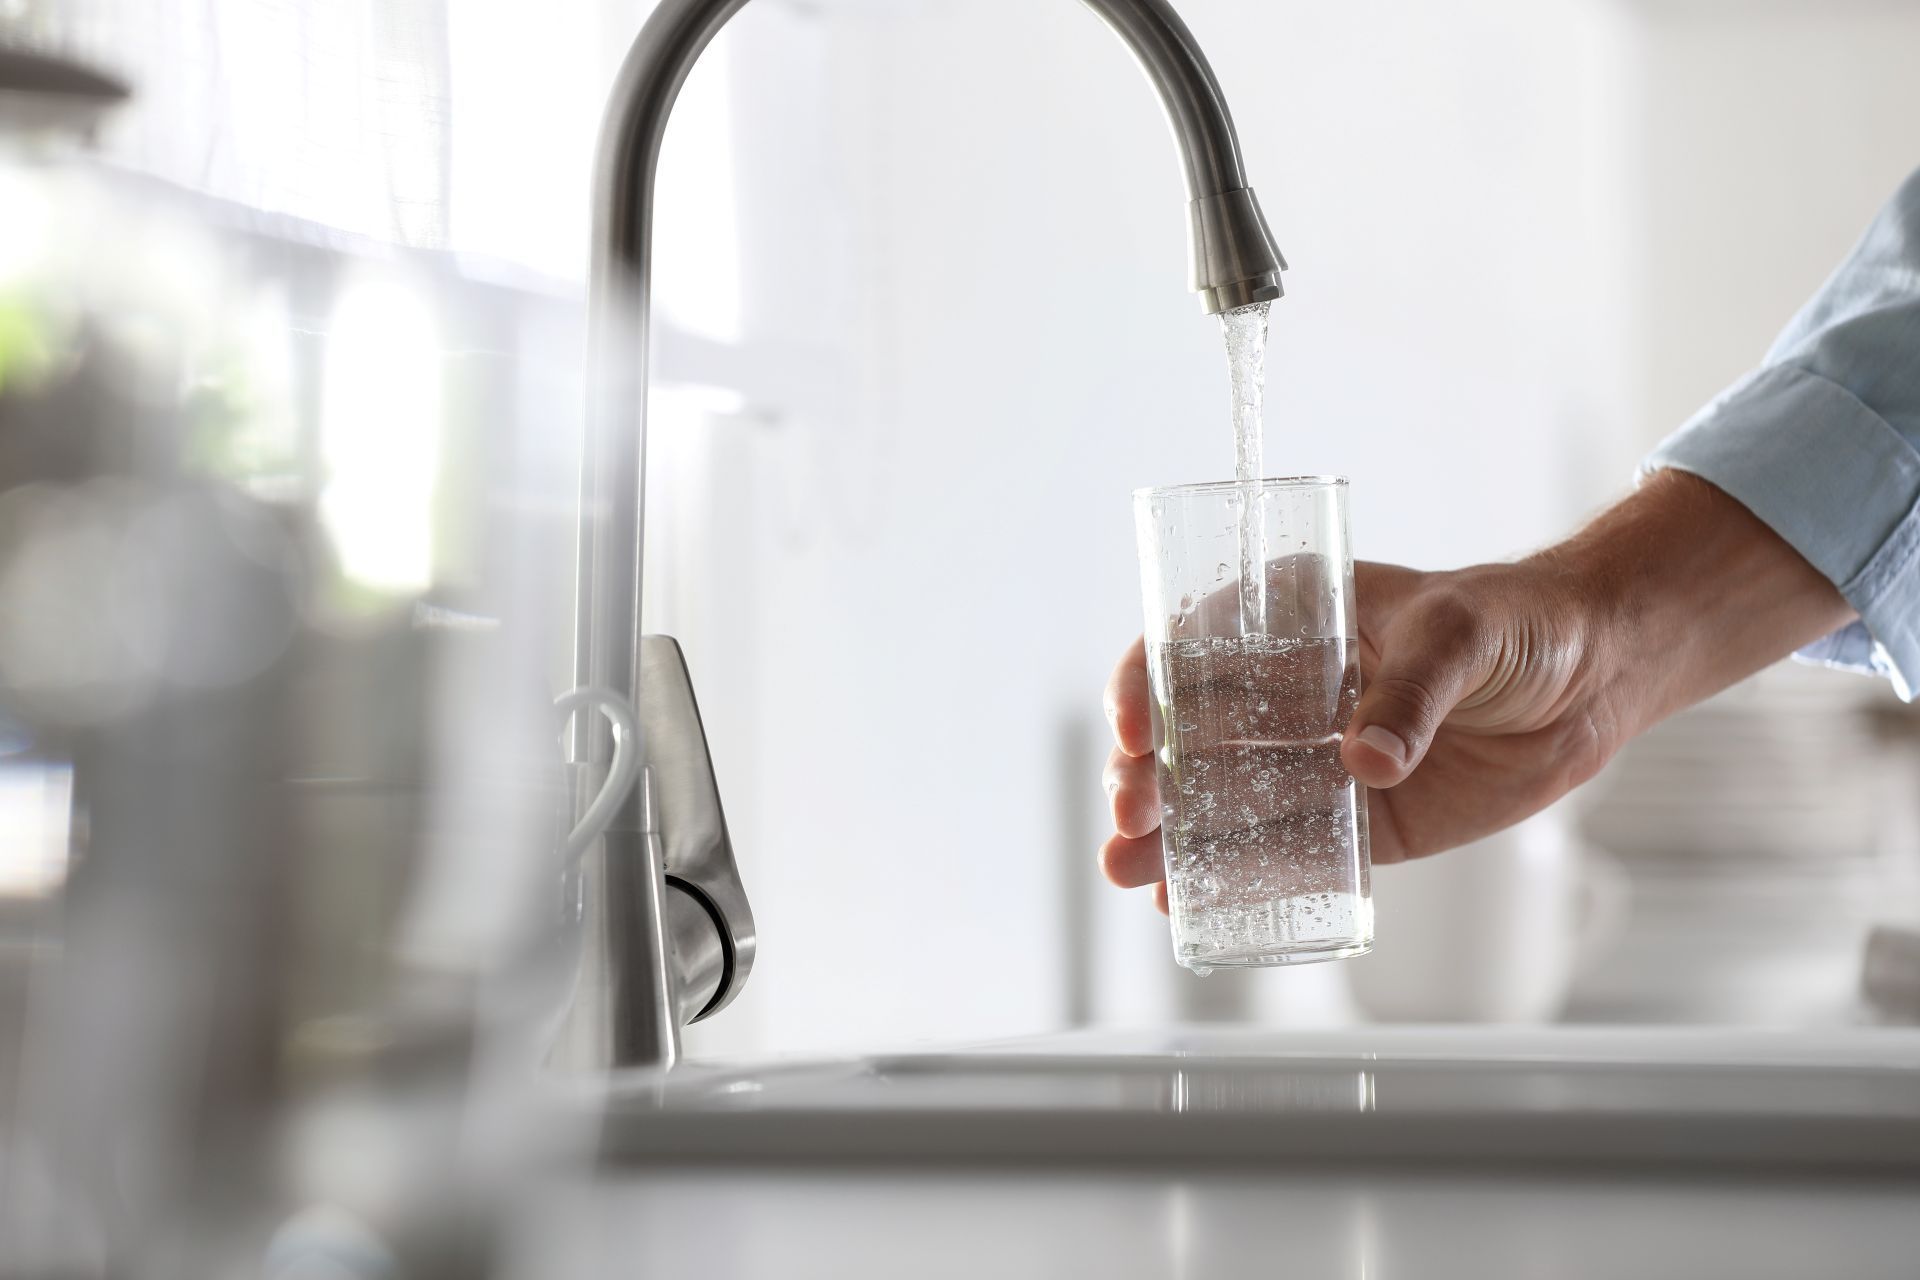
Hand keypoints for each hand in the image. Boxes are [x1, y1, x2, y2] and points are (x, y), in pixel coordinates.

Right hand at [1100, 471, 1854, 910]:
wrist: (1597, 677)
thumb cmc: (1522, 621)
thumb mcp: (1462, 633)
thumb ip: (1413, 692)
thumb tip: (1363, 762)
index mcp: (1291, 616)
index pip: (1191, 645)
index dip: (1144, 684)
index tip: (1128, 728)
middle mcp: (1285, 689)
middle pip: (1189, 733)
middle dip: (1146, 775)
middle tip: (1130, 816)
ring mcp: (1316, 757)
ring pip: (1224, 800)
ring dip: (1171, 836)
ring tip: (1129, 871)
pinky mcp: (1358, 819)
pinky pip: (1288, 851)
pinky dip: (1238, 877)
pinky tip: (1189, 903)